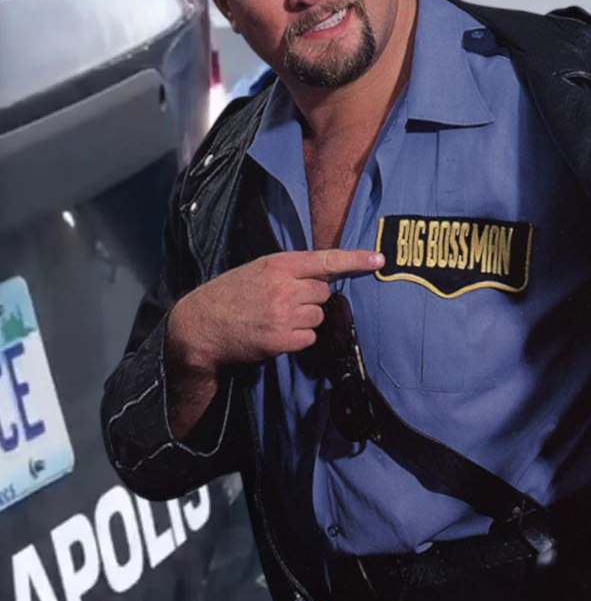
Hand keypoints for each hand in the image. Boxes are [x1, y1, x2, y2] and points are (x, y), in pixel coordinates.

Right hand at [169, 248, 383, 371]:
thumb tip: (325, 277)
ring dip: (305, 319)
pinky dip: (298, 338)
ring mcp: (284, 315)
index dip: (355, 260)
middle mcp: (284, 288)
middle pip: (324, 292)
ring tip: (276, 318)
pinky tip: (276, 333)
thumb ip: (290, 270)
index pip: (325, 260)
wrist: (202, 325)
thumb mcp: (258, 270)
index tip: (378, 260)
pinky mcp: (282, 340)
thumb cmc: (231, 295)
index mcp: (278, 264)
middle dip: (311, 298)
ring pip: (318, 317)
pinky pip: (310, 339)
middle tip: (285, 301)